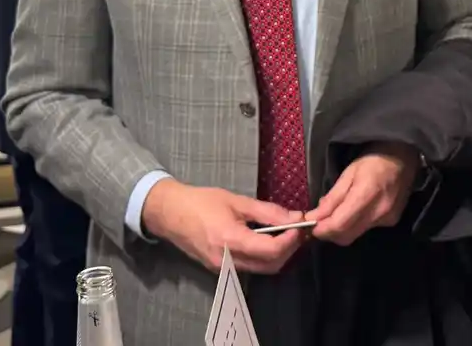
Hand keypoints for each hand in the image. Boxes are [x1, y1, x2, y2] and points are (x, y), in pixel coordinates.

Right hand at [141, 179, 305, 274]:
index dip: (291, 239)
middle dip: (289, 249)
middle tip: (298, 229)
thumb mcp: (237, 201)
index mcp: (231, 240)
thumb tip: (294, 217)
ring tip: (287, 233)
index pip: (271, 250)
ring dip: (279, 254)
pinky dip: (264, 257)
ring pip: (262, 269)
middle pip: (270, 265)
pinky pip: (250, 267)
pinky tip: (268, 239)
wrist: (170, 214)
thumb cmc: (201, 203)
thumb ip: (267, 211)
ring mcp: (223, 268)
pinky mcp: (220, 269)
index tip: (301, 225)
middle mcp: (227, 261)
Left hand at [309, 142, 419, 245]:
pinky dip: (355, 225)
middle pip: (346, 236)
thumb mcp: (349, 172)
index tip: (309, 226)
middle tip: (319, 221)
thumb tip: (315, 217)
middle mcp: (379, 212)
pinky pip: (366, 229)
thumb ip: (332, 198)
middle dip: (329, 233)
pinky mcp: (392, 222)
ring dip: (341, 229)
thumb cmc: (374, 158)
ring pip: (355, 235)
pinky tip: (354, 211)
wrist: (404, 156)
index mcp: (366, 194)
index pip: (339, 225)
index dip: (322, 230)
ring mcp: (387, 219)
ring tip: (335, 214)